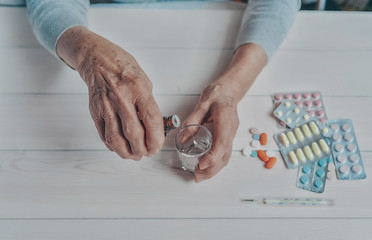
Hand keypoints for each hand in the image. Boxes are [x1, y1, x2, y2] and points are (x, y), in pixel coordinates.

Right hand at [57, 26, 164, 159]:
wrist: (98, 59)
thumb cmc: (124, 69)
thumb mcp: (145, 82)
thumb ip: (150, 105)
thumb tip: (156, 128)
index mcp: (139, 89)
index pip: (151, 119)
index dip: (156, 138)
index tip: (158, 146)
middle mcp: (122, 98)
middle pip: (133, 133)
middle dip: (143, 149)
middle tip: (148, 153)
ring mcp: (106, 105)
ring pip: (116, 138)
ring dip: (127, 152)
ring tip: (135, 155)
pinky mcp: (95, 111)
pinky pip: (103, 134)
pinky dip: (113, 146)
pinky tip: (121, 147)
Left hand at [183, 43, 266, 181]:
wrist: (230, 89)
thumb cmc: (218, 93)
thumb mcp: (202, 104)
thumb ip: (193, 121)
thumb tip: (183, 139)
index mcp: (225, 120)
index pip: (222, 143)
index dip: (212, 157)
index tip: (201, 165)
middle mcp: (231, 130)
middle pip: (225, 155)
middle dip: (212, 169)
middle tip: (197, 177)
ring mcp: (232, 134)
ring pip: (226, 156)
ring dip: (214, 169)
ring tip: (200, 176)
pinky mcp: (229, 136)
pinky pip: (225, 153)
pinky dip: (217, 163)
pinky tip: (207, 167)